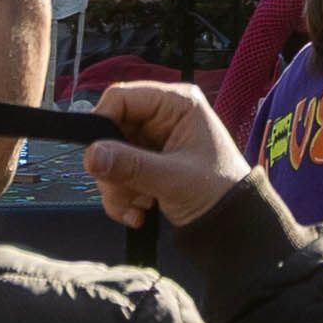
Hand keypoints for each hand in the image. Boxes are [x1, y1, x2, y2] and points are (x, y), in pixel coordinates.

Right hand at [85, 79, 247, 229]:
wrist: (232, 225)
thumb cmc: (217, 192)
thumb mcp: (173, 178)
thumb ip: (130, 165)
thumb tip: (90, 155)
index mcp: (176, 102)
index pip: (121, 97)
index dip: (102, 123)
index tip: (94, 157)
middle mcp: (161, 116)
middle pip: (110, 131)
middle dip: (112, 168)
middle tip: (125, 195)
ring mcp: (152, 140)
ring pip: (109, 156)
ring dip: (118, 188)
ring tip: (141, 207)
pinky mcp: (145, 162)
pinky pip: (116, 174)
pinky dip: (122, 197)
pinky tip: (141, 212)